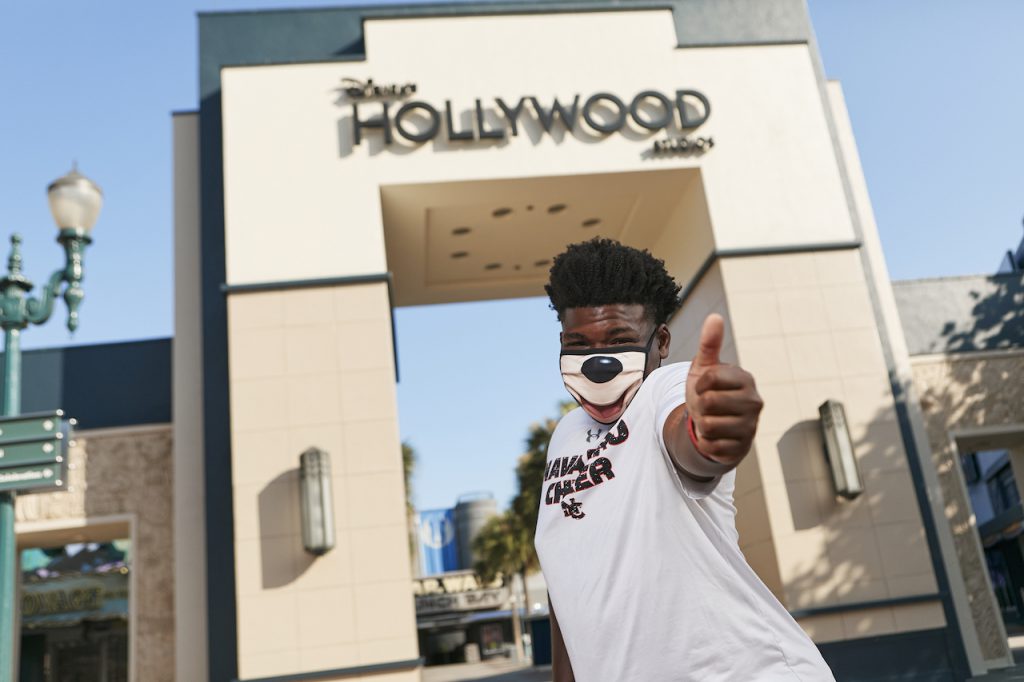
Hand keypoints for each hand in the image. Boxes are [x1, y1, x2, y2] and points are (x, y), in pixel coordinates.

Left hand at [685, 314, 762, 465]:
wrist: (714, 423)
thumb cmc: (709, 391)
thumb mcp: (705, 367)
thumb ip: (709, 344)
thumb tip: (715, 317)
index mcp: (745, 379)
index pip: (709, 379)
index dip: (698, 384)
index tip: (705, 386)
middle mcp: (754, 402)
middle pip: (707, 403)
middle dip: (700, 405)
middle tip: (708, 406)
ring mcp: (751, 427)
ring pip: (707, 426)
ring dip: (701, 425)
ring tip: (711, 420)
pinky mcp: (742, 449)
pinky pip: (710, 447)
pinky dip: (705, 443)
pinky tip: (715, 437)